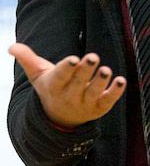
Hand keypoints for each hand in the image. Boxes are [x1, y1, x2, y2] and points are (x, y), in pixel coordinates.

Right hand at [8, 43, 125, 127]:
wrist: (60, 118)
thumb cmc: (51, 87)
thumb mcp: (38, 75)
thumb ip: (27, 59)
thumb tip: (12, 46)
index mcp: (54, 86)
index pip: (60, 77)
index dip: (67, 68)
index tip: (73, 59)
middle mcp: (69, 96)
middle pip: (78, 83)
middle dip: (85, 71)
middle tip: (94, 57)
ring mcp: (85, 104)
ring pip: (93, 93)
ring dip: (101, 82)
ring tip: (106, 70)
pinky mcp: (99, 108)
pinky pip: (108, 101)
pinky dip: (115, 92)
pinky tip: (121, 81)